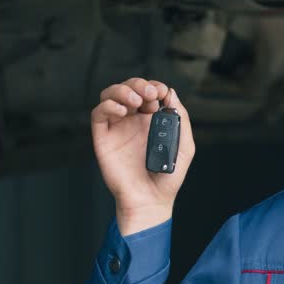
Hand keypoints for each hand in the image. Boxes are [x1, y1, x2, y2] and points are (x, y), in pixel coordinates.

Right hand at [91, 77, 194, 234]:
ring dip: (121, 90)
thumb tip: (172, 93)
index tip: (160, 91)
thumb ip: (181, 119)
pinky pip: (99, 114)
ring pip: (110, 95)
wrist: (150, 199)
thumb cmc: (168, 177)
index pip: (148, 92)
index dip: (153, 86)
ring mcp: (117, 127)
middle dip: (138, 84)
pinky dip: (108, 105)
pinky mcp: (103, 137)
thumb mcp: (184, 146)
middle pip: (129, 88)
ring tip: (135, 101)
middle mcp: (133, 120)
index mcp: (152, 120)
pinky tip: (122, 111)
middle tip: (149, 95)